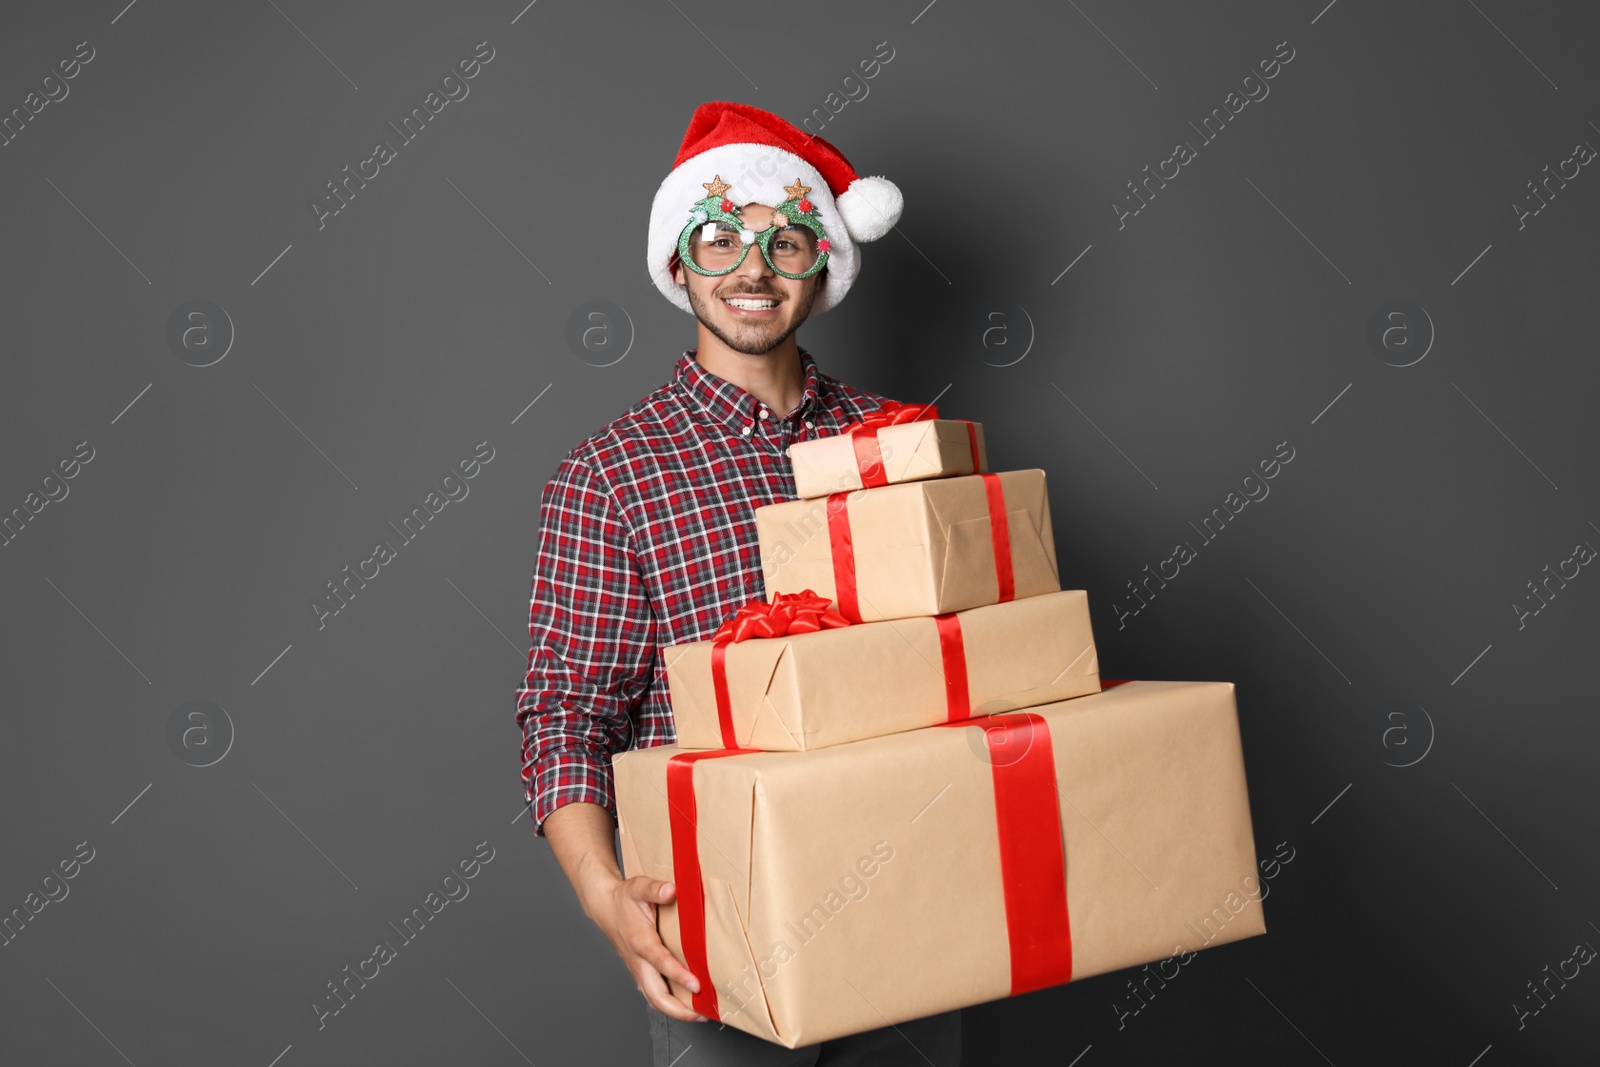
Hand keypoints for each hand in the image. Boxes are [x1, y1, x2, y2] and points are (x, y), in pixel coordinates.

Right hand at [595, 875, 707, 1023]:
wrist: (605, 908)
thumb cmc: (624, 899)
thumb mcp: (637, 887)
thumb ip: (654, 889)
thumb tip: (670, 890)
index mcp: (640, 941)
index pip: (660, 962)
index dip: (678, 975)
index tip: (696, 984)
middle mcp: (638, 961)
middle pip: (655, 995)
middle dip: (678, 1009)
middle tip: (702, 1012)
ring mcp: (639, 970)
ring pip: (654, 999)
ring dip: (676, 1011)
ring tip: (700, 1014)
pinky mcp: (641, 973)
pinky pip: (654, 994)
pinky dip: (669, 1004)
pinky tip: (686, 1004)